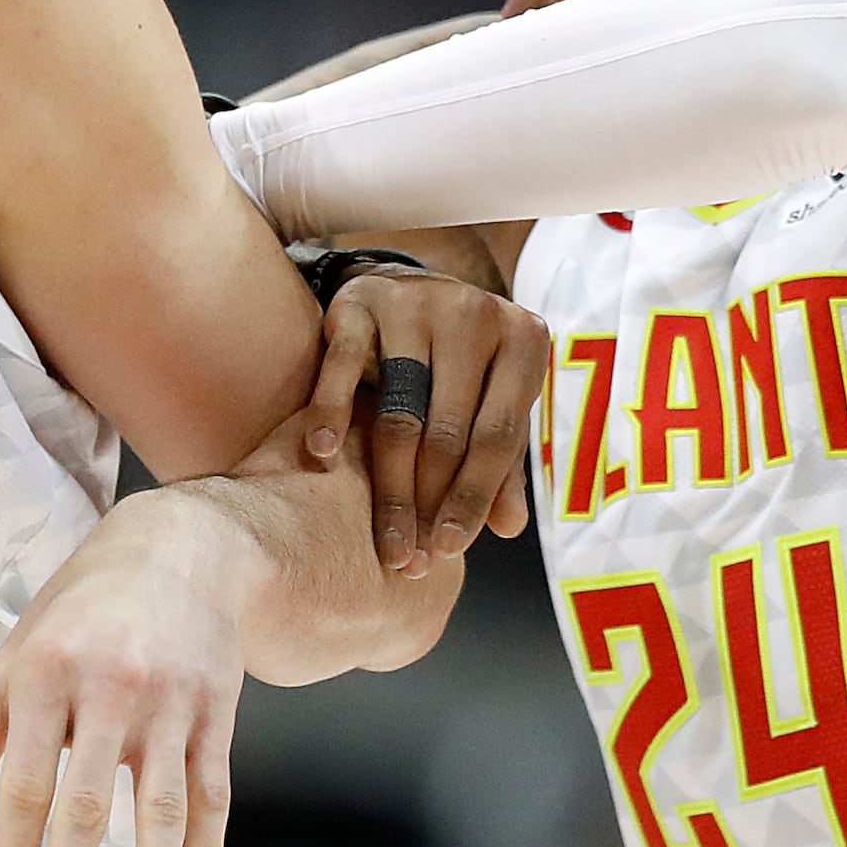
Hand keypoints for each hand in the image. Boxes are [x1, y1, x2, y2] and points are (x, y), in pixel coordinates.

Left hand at [0, 490, 253, 846]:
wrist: (177, 551)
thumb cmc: (76, 617)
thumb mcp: (11, 664)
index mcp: (45, 676)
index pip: (24, 786)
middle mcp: (109, 689)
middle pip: (87, 807)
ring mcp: (170, 702)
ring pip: (161, 810)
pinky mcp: (217, 711)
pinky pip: (213, 794)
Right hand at [304, 265, 547, 574]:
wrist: (405, 288)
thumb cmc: (460, 363)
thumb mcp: (492, 401)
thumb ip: (501, 460)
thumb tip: (508, 527)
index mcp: (524, 341)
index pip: (500, 436)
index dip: (473, 499)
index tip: (448, 550)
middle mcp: (476, 315)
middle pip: (448, 432)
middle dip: (429, 504)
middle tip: (410, 558)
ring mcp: (417, 304)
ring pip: (401, 413)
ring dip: (389, 484)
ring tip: (382, 537)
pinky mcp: (361, 304)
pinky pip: (345, 367)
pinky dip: (332, 412)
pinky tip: (323, 454)